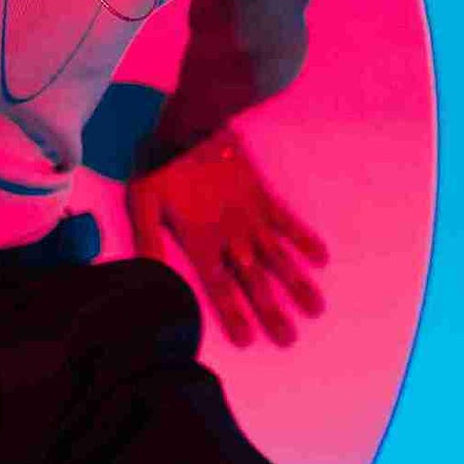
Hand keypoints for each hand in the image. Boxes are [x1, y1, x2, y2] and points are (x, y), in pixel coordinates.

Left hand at [126, 126, 326, 347]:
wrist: (192, 122)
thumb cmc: (161, 165)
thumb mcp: (142, 203)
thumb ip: (147, 242)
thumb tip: (147, 276)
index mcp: (201, 240)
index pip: (220, 286)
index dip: (234, 314)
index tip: (248, 341)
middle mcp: (231, 234)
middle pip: (254, 280)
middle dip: (271, 311)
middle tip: (289, 340)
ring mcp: (251, 215)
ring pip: (277, 256)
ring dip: (296, 283)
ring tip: (315, 309)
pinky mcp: (263, 196)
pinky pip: (288, 222)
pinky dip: (304, 239)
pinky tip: (321, 259)